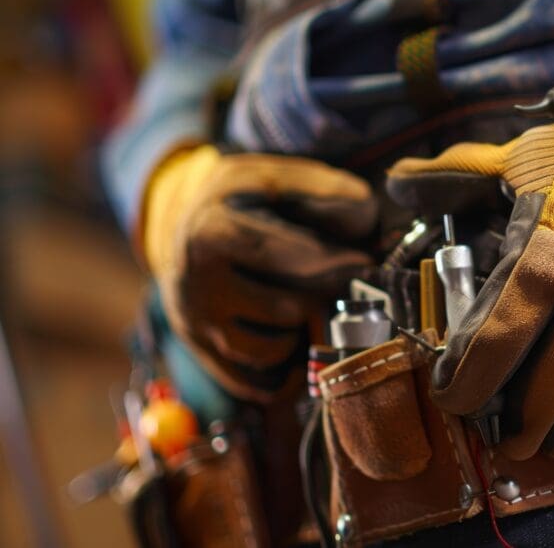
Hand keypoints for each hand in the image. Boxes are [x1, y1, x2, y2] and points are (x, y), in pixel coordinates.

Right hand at [144, 146, 376, 400]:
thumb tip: (368, 222)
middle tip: (345, 279)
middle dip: (324, 294)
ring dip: (301, 327)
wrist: (181, 222)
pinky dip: (284, 365)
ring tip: (305, 297)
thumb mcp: (276, 177)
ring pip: (275, 348)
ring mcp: (195, 324)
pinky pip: (258, 382)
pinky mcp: (202, 355)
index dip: (335, 261)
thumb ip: (324, 192)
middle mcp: (193, 284)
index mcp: (212, 232)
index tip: (363, 261)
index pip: (289, 257)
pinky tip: (294, 333)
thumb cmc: (244, 199)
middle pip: (288, 308)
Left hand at [388, 60, 553, 458]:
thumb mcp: (523, 157)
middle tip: (503, 440)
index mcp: (544, 264)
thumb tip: (398, 182)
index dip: (465, 386)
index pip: (492, 347)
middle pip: (550, 388)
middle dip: (521, 426)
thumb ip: (457, 175)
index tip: (451, 400)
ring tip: (549, 447)